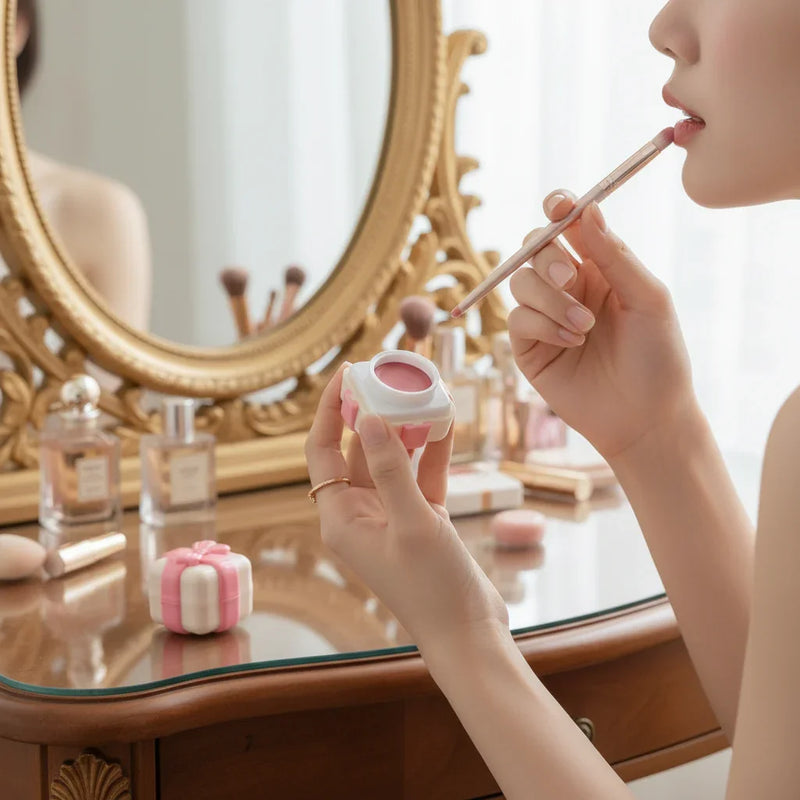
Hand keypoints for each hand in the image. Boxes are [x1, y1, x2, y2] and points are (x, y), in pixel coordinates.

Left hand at [304, 365, 508, 652]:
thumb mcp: (413, 523)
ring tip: (422, 391)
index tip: (347, 373)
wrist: (469, 632)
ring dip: (407, 427)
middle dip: (373, 410)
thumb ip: (391, 470)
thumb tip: (371, 419)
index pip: (322, 450)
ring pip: (392, 458)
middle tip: (391, 374)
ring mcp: (390, 514)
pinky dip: (432, 450)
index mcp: (341, 517)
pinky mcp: (420, 518)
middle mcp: (359, 513)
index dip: (331, 409)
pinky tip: (446, 422)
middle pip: (357, 448)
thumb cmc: (433, 587)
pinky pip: (420, 474)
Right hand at [508, 192, 697, 462]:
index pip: (568, 226)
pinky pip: (517, 319)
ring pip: (520, 282)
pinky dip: (542, 325)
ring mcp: (545, 317)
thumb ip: (615, 255)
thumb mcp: (648, 299)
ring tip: (584, 326)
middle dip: (547, 256)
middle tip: (568, 276)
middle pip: (534, 249)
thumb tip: (587, 210)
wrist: (645, 419)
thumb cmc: (658, 358)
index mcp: (600, 268)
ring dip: (550, 299)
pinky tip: (571, 342)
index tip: (559, 207)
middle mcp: (568, 288)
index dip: (558, 209)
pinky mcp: (529, 348)